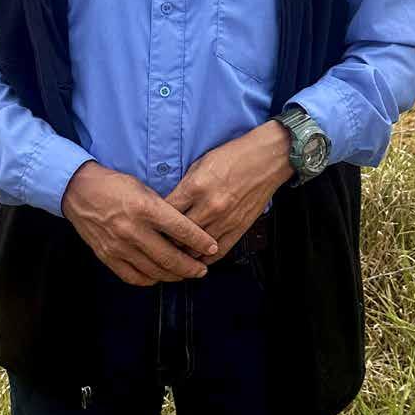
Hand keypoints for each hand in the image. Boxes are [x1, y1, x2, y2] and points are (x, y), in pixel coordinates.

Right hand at [62, 160, 218, 286]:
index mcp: (145, 207)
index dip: (200, 241)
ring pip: (154, 270)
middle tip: (202, 270)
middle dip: (191, 266)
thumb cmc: (115, 185)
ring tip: (185, 275)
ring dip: (174, 275)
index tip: (212, 248)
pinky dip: (150, 280)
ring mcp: (119, 245)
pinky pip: (134, 277)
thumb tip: (186, 229)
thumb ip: (163, 209)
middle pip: (170, 256)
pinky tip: (159, 276)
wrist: (79, 191)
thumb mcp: (143, 188)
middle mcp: (132, 229)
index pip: (180, 229)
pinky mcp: (107, 256)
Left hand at [165, 121, 293, 263]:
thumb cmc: (233, 157)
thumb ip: (184, 186)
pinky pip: (218, 252)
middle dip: (166, 239)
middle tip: (157, 243)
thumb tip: (168, 204)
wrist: (266, 159)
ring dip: (184, 252)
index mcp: (196, 186)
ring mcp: (225, 220)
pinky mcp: (239, 229)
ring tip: (174, 254)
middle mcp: (209, 206)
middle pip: (178, 235)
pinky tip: (196, 257)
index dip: (155, 221)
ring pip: (196, 248)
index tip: (149, 225)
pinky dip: (205, 258)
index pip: (166, 213)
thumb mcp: (200, 164)